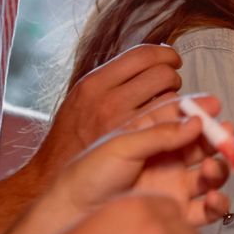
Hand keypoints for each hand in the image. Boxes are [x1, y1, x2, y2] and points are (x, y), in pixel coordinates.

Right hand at [31, 42, 184, 179]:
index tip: (170, 59)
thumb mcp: (82, 99)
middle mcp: (108, 99)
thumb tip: (149, 61)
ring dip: (176, 99)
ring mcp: (124, 123)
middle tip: (169, 86)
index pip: (142, 54)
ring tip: (166, 107)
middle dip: (172, 77)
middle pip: (161, 72)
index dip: (164, 54)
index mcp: (94, 83)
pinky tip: (165, 125)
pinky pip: (168, 122)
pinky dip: (173, 121)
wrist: (57, 179)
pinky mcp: (137, 144)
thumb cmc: (72, 139)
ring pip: (171, 97)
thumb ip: (111, 80)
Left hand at [41, 100, 224, 232]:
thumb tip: (196, 121)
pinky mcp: (178, 214)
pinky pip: (207, 209)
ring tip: (211, 168)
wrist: (72, 214)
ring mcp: (174, 187)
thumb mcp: (122, 145)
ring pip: (210, 176)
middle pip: (203, 146)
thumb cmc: (89, 174)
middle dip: (217, 140)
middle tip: (224, 135)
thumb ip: (160, 134)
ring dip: (219, 169)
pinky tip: (213, 197)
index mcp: (152, 138)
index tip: (215, 106)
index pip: (183, 119)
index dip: (201, 112)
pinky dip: (218, 202)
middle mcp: (167, 160)